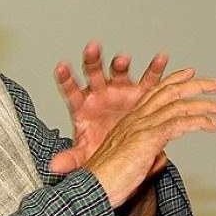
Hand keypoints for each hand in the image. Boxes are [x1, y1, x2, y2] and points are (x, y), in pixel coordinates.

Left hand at [48, 41, 168, 174]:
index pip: (72, 90)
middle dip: (93, 60)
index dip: (66, 78)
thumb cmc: (102, 146)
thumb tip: (55, 166)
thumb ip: (72, 158)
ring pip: (120, 72)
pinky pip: (149, 79)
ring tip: (123, 60)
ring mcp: (121, 90)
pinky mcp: (141, 93)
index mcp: (84, 105)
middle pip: (94, 73)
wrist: (126, 148)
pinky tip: (160, 59)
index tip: (61, 67)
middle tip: (93, 49)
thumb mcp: (87, 154)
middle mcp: (102, 93)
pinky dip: (155, 68)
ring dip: (121, 64)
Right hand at [83, 68, 215, 207]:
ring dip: (206, 104)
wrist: (92, 191)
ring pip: (178, 104)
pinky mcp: (148, 138)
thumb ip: (148, 158)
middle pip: (170, 91)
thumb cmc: (106, 182)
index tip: (192, 76)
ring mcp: (142, 126)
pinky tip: (213, 125)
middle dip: (198, 85)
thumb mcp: (132, 166)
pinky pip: (179, 122)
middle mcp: (135, 119)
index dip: (175, 81)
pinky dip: (199, 121)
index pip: (156, 93)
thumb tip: (162, 158)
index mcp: (130, 122)